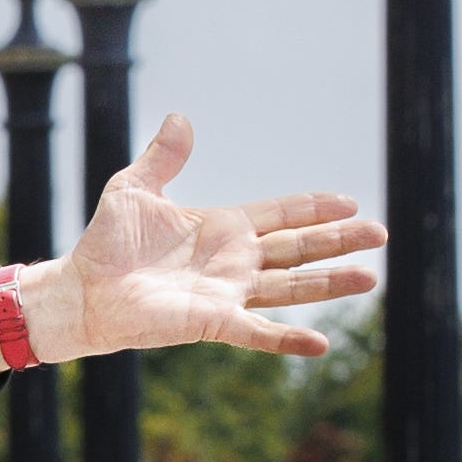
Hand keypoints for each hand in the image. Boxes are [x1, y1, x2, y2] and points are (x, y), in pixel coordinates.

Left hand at [33, 117, 385, 363]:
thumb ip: (162, 158)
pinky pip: (257, 333)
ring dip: (330, 282)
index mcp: (222, 228)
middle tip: (381, 233)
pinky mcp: (212, 321)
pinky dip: (288, 340)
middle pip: (298, 248)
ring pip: (291, 287)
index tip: (350, 202)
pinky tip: (321, 343)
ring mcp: (227, 293)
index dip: (314, 208)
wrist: (80, 290)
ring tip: (370, 278)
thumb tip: (180, 118)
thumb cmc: (105, 244)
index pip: (280, 215)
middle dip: (339, 241)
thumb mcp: (134, 189)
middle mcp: (233, 262)